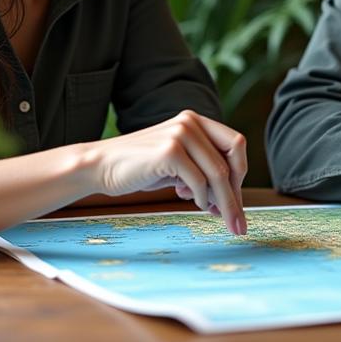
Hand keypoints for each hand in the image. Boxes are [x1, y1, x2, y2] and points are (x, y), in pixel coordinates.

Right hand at [83, 110, 247, 234]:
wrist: (100, 166)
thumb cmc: (139, 168)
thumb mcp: (177, 164)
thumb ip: (202, 170)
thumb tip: (229, 199)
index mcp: (195, 121)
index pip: (235, 144)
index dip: (240, 173)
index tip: (237, 199)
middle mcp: (190, 122)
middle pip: (232, 159)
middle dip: (237, 193)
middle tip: (238, 221)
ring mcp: (180, 134)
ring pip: (218, 174)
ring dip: (223, 202)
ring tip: (219, 218)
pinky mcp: (170, 151)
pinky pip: (199, 182)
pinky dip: (202, 198)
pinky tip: (194, 203)